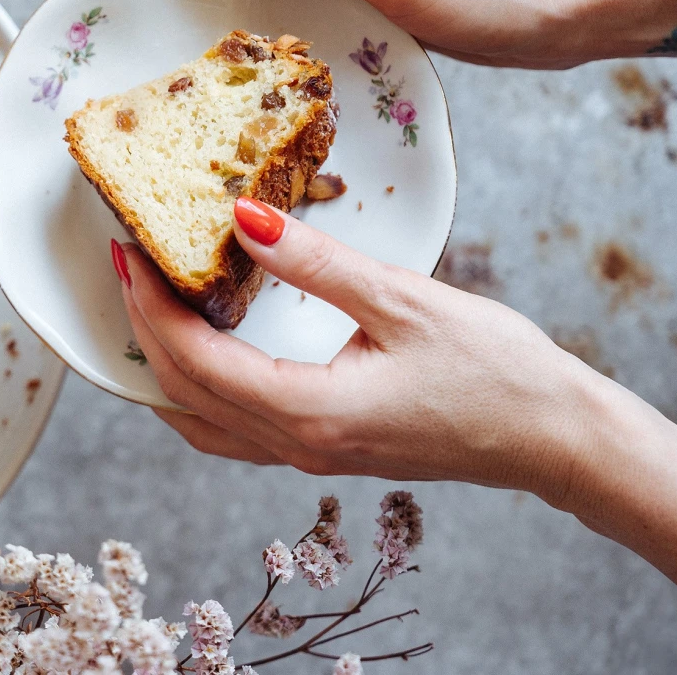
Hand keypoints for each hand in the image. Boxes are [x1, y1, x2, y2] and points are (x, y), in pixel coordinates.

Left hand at [113, 197, 676, 585]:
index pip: (193, 360)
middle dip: (141, 329)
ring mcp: (308, 456)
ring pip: (200, 422)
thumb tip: (241, 219)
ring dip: (161, 366)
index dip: (149, 305)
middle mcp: (296, 446)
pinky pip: (232, 429)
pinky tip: (199, 351)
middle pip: (183, 394)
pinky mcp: (324, 449)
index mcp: (308, 413)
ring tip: (145, 305)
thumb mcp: (402, 299)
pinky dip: (197, 390)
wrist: (553, 436)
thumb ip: (314, 262)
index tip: (126, 253)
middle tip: (123, 266)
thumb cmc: (495, 372)